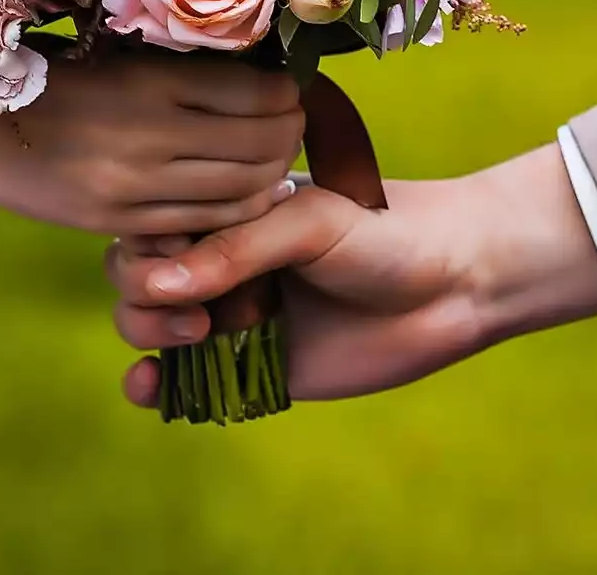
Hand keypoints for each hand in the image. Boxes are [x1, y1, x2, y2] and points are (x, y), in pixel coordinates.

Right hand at [0, 56, 304, 237]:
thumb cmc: (42, 70)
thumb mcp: (113, 52)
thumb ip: (177, 64)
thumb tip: (258, 65)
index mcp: (147, 79)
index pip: (255, 92)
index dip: (288, 91)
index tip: (292, 83)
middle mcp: (146, 136)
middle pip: (260, 145)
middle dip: (291, 132)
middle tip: (295, 118)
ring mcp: (131, 188)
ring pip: (240, 191)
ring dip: (273, 173)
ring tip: (277, 154)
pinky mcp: (115, 223)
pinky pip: (201, 224)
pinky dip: (236, 209)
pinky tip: (242, 191)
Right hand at [103, 144, 596, 401]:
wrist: (459, 280)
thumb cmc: (387, 229)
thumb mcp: (310, 223)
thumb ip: (235, 250)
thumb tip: (154, 286)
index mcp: (230, 208)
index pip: (150, 220)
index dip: (144, 241)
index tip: (173, 253)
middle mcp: (223, 258)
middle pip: (137, 276)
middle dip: (142, 292)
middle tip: (197, 309)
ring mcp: (235, 313)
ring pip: (151, 326)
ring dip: (147, 334)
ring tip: (194, 336)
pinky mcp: (256, 367)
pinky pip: (188, 381)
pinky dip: (157, 387)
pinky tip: (153, 388)